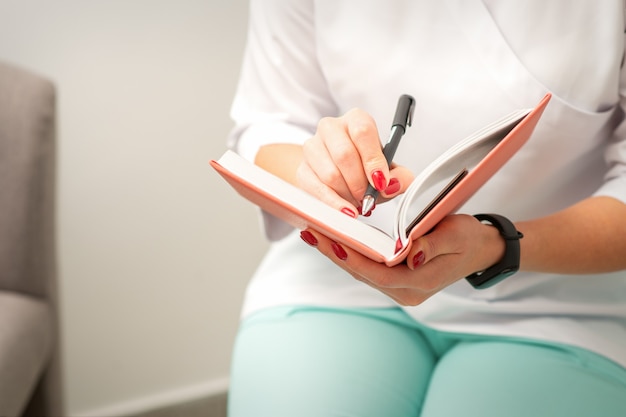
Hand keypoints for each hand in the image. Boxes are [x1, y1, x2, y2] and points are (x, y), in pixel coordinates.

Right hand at [296, 108, 413, 215]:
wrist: (339, 175)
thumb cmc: (365, 169)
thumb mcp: (388, 170)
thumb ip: (399, 177)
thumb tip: (393, 185)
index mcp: (356, 120)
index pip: (363, 132)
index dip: (373, 160)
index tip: (381, 182)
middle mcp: (331, 128)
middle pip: (344, 154)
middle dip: (360, 183)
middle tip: (368, 198)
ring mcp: (312, 147)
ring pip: (330, 174)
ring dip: (348, 194)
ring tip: (357, 202)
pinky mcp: (302, 169)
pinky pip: (316, 189)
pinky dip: (333, 203)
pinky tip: (345, 210)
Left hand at [300, 214, 505, 304]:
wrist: (480, 250)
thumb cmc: (468, 238)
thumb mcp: (457, 235)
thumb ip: (432, 244)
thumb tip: (409, 254)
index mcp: (422, 282)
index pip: (380, 274)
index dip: (354, 259)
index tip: (332, 241)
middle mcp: (407, 292)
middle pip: (364, 274)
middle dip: (336, 253)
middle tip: (310, 232)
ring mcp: (401, 290)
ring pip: (363, 273)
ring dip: (339, 254)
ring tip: (315, 233)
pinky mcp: (396, 282)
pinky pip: (368, 270)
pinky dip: (351, 255)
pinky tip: (335, 240)